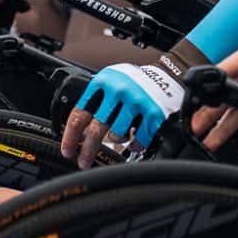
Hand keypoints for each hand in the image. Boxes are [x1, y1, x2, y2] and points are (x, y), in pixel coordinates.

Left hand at [61, 62, 187, 167]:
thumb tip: (78, 131)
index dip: (70, 136)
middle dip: (87, 151)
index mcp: (103, 82)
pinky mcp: (152, 114)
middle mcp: (118, 91)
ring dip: (116, 141)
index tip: (68, 150)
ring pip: (116, 136)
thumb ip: (96, 101)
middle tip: (83, 161)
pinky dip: (134, 145)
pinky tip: (134, 141)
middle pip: (95, 130)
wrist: (169, 75)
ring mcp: (136, 102)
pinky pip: (137, 141)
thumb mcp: (111, 82)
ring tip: (120, 137)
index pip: (79, 114)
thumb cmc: (135, 82)